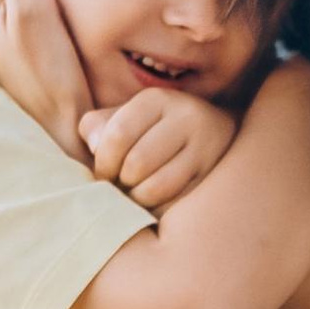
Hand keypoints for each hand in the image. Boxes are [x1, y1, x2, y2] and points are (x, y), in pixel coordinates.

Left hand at [79, 83, 241, 211]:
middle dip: (121, 182)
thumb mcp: (124, 117)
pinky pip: (176, 204)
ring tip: (135, 195)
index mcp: (156, 99)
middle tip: (120, 186)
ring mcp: (206, 147)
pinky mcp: (214, 176)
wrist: (213, 132)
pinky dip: (158, 209)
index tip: (104, 174)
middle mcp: (186, 117)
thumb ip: (98, 126)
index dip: (103, 162)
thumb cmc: (152, 130)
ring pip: (157, 187)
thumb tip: (94, 147)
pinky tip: (155, 202)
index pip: (118, 135)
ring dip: (138, 199)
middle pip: (137, 163)